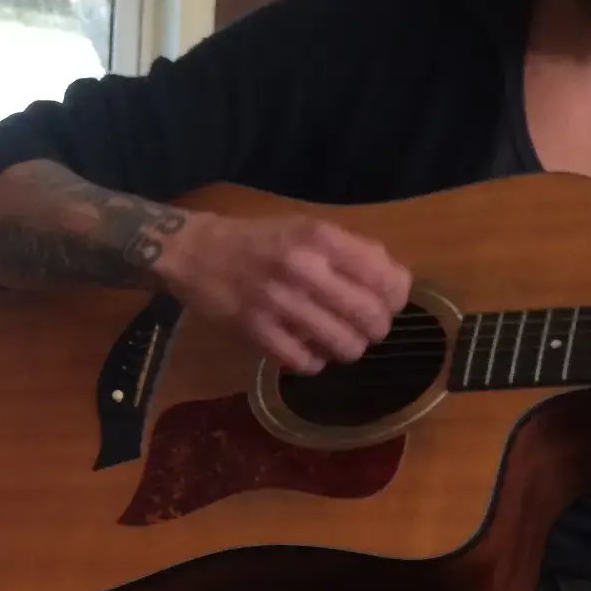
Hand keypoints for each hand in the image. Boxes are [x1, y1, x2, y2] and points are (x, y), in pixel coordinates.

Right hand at [152, 210, 411, 373]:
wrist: (193, 253)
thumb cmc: (256, 240)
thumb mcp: (305, 228)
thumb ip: (349, 251)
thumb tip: (393, 283)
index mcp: (321, 239)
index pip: (388, 279)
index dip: (396, 298)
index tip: (387, 303)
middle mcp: (303, 268)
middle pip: (371, 317)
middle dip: (376, 329)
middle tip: (364, 329)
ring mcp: (278, 303)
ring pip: (344, 345)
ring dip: (348, 349)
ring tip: (336, 342)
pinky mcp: (255, 332)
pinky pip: (305, 363)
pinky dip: (313, 362)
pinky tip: (305, 351)